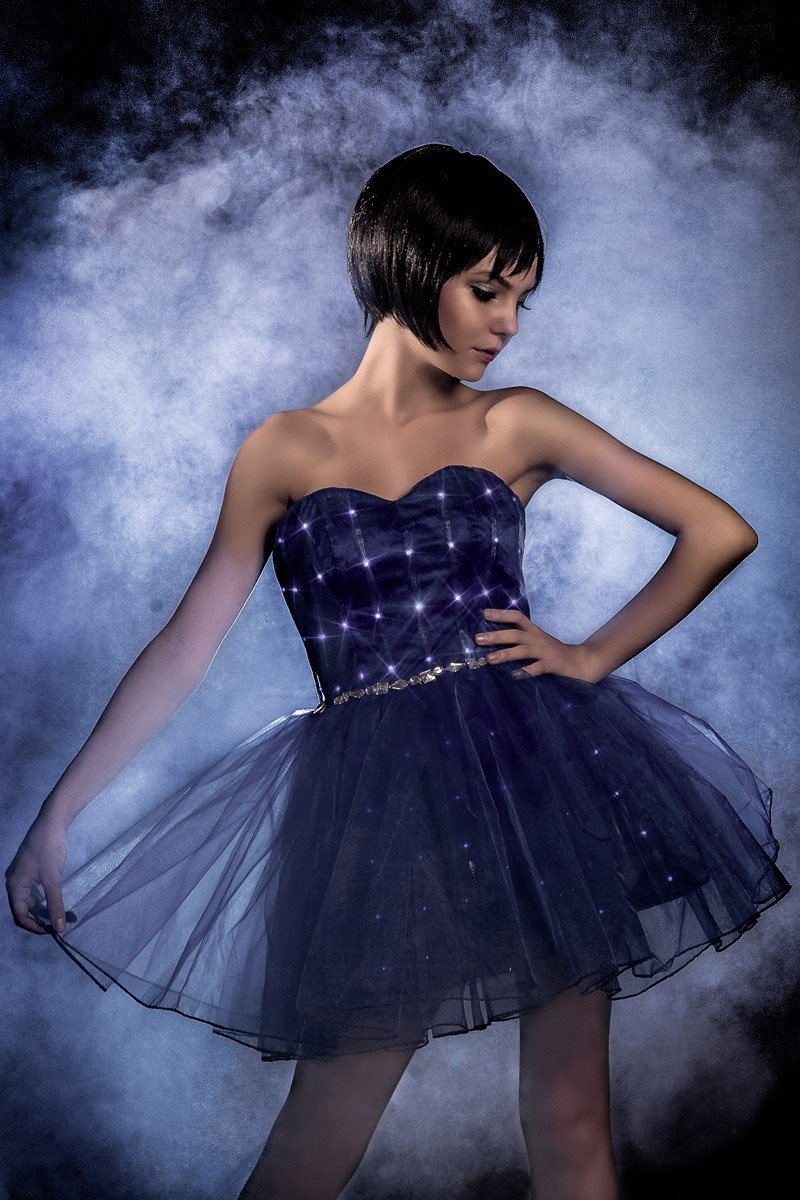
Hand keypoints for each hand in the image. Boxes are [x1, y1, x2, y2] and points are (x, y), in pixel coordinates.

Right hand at [5, 816, 68, 934]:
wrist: (52, 822)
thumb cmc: (49, 849)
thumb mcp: (53, 879)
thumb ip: (55, 904)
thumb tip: (60, 928)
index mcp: (15, 886)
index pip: (20, 915)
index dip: (35, 926)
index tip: (53, 931)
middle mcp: (16, 883)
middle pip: (26, 909)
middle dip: (42, 918)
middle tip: (61, 923)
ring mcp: (24, 876)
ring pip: (33, 900)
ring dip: (47, 908)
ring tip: (64, 915)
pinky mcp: (33, 871)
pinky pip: (38, 890)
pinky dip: (48, 897)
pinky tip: (60, 900)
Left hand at [475, 608, 604, 683]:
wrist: (581, 662)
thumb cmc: (553, 653)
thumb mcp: (538, 641)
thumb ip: (521, 639)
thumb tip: (494, 639)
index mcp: (534, 632)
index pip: (517, 618)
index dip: (501, 614)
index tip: (484, 614)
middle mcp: (538, 639)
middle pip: (516, 634)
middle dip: (497, 636)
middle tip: (478, 638)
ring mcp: (545, 652)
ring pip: (523, 650)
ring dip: (506, 654)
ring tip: (489, 659)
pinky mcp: (552, 665)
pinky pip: (537, 668)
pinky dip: (525, 672)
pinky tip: (514, 676)